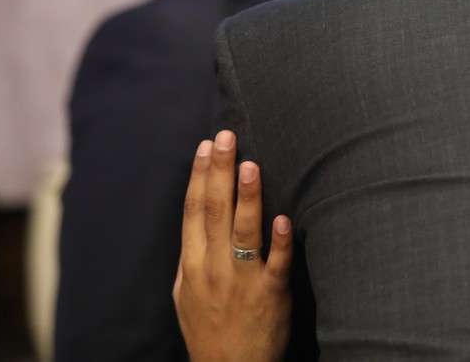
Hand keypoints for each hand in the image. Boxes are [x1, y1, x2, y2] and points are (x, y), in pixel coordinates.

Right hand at [174, 131, 292, 361]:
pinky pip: (277, 265)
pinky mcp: (270, 295)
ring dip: (247, 197)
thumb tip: (196, 220)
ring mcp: (242, 281)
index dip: (198, 176)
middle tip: (226, 137)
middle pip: (215, 211)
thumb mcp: (185, 294)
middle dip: (219, 171)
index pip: (193, 211)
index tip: (205, 146)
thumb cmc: (209, 331)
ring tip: (251, 165)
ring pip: (244, 232)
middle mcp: (213, 268)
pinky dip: (280, 242)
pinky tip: (284, 218)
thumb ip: (192, 256)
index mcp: (192, 264)